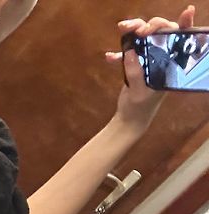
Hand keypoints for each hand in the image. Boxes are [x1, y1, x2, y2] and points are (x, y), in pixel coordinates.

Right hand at [107, 5, 196, 131]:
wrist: (129, 119)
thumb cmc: (139, 108)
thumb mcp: (139, 92)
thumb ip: (135, 72)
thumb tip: (130, 52)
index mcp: (171, 64)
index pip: (182, 39)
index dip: (184, 23)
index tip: (186, 11)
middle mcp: (163, 58)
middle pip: (160, 32)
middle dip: (150, 25)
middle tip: (139, 30)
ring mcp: (149, 59)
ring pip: (144, 37)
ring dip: (132, 30)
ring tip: (122, 29)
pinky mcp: (135, 63)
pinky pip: (128, 51)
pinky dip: (118, 52)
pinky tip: (109, 57)